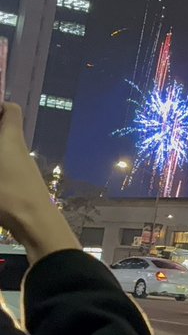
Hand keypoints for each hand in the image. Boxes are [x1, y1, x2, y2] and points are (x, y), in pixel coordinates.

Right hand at [0, 103, 78, 261]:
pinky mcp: (21, 183)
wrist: (37, 224)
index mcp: (10, 140)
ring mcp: (22, 167)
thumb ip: (1, 150)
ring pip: (5, 150)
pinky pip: (5, 167)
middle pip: (4, 131)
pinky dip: (0, 165)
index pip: (10, 110)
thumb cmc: (9, 195)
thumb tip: (3, 156)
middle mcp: (19, 150)